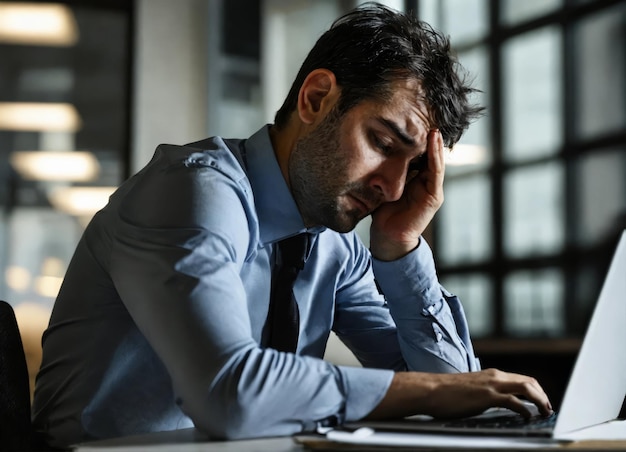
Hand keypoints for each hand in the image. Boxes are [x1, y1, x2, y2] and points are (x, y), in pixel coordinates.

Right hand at [367, 368, 552, 420]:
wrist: (430, 390)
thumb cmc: (446, 392)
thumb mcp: (470, 389)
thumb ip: (484, 392)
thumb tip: (491, 402)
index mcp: (491, 374)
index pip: (521, 379)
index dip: (536, 391)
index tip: (541, 403)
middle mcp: (495, 376)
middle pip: (529, 382)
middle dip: (543, 396)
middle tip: (548, 409)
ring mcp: (492, 385)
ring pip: (527, 389)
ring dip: (540, 401)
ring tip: (545, 413)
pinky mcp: (488, 396)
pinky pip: (514, 402)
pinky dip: (526, 409)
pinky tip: (527, 417)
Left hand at [369, 129, 444, 260]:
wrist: (387, 235)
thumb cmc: (383, 211)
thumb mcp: (381, 183)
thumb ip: (381, 169)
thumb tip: (366, 148)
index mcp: (414, 178)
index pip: (417, 154)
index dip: (416, 139)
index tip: (411, 121)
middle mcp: (425, 181)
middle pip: (428, 155)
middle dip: (428, 138)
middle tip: (427, 118)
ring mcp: (431, 188)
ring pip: (435, 161)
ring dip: (435, 144)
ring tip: (433, 128)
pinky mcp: (433, 196)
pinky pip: (435, 173)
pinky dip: (435, 157)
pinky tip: (434, 143)